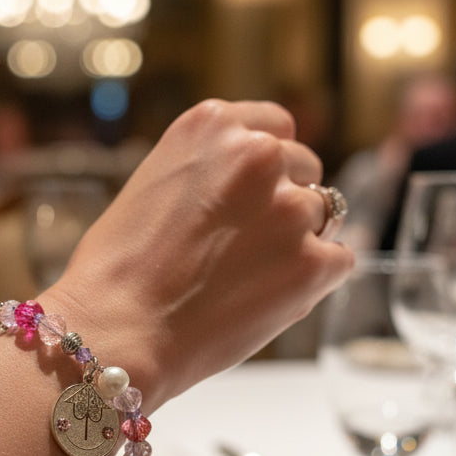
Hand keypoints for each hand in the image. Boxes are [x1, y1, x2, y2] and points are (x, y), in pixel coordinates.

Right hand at [46, 99, 353, 407]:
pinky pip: (339, 261)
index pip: (276, 126)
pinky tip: (266, 298)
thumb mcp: (154, 183)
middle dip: (283, 203)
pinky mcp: (314, 262)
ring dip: (298, 242)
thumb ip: (207, 170)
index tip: (254, 194)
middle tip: (242, 247)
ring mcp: (290, 208)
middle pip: (305, 168)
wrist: (116, 330)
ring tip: (246, 278)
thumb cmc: (118, 270)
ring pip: (324, 215)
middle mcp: (257, 154)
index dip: (268, 166)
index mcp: (212, 125)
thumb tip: (248, 187)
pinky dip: (312, 282)